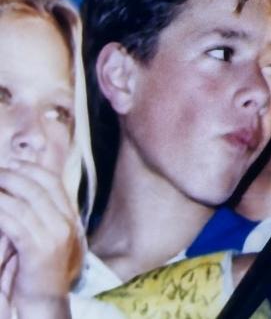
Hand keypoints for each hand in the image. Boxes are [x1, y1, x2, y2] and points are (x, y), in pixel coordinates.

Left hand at [0, 159, 83, 308]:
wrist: (44, 301)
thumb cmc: (38, 271)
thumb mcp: (47, 238)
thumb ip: (40, 217)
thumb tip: (20, 195)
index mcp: (69, 217)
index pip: (52, 183)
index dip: (31, 170)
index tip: (12, 163)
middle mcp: (65, 223)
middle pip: (37, 189)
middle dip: (12, 176)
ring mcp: (54, 236)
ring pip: (23, 204)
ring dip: (1, 192)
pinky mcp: (38, 250)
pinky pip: (14, 223)